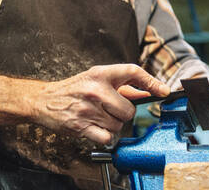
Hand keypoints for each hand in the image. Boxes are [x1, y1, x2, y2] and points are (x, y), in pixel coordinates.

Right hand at [30, 64, 169, 143]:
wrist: (44, 100)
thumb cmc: (75, 88)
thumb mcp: (98, 78)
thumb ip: (124, 86)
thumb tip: (149, 93)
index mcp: (101, 74)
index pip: (133, 72)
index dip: (152, 81)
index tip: (164, 91)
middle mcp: (96, 90)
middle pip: (129, 109)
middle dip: (124, 112)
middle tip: (112, 109)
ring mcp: (88, 109)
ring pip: (119, 124)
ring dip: (114, 124)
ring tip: (100, 116)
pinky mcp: (81, 126)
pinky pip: (107, 137)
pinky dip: (105, 136)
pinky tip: (96, 127)